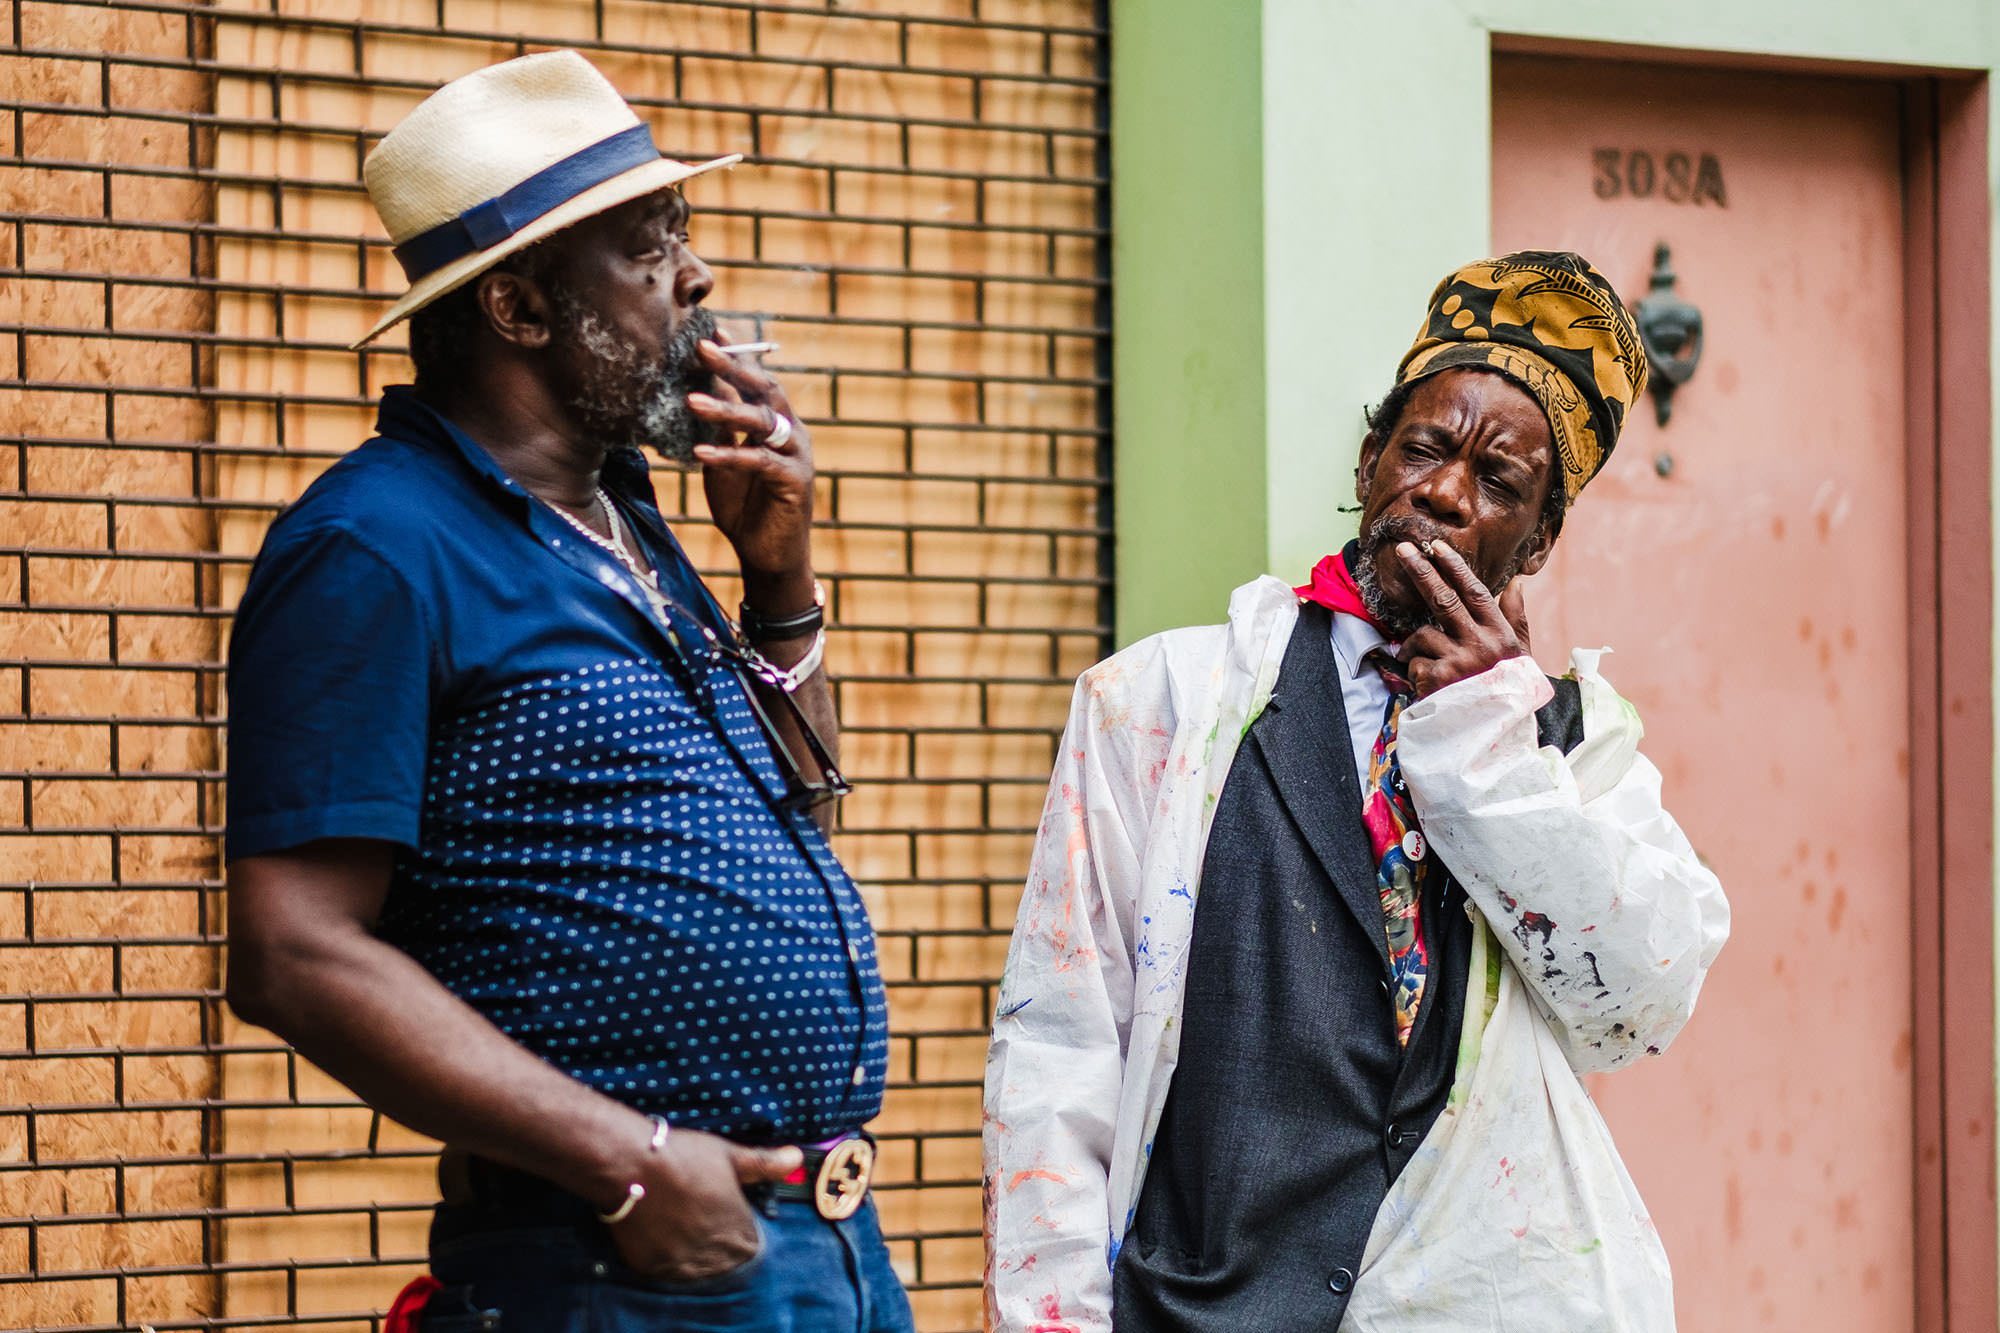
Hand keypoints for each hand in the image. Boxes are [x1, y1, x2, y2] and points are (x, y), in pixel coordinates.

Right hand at [606, 1127, 802, 1281]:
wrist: (630, 1162)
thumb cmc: (683, 1155)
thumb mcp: (729, 1155)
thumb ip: (764, 1164)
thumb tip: (796, 1158)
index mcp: (735, 1226)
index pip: (750, 1246)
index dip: (743, 1232)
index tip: (733, 1218)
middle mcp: (711, 1250)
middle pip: (727, 1262)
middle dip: (724, 1246)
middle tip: (708, 1222)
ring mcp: (680, 1260)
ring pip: (700, 1270)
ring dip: (700, 1257)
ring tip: (689, 1231)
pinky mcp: (652, 1265)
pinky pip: (670, 1273)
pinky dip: (672, 1261)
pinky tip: (668, 1239)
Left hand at [686, 336, 815, 608]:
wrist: (768, 555)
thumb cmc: (746, 506)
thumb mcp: (725, 461)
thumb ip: (718, 431)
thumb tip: (694, 393)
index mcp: (776, 422)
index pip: (757, 379)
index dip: (736, 355)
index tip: (709, 331)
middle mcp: (792, 431)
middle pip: (765, 389)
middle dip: (734, 367)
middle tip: (702, 347)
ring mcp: (796, 455)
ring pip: (761, 421)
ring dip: (726, 409)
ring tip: (691, 401)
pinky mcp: (794, 482)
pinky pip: (759, 461)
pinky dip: (729, 456)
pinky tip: (700, 455)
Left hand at [1394, 540, 1533, 696]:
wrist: (1498, 739)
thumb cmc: (1508, 693)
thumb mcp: (1520, 656)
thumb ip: (1516, 618)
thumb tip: (1516, 581)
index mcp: (1500, 635)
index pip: (1475, 592)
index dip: (1454, 567)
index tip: (1436, 547)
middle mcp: (1481, 644)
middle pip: (1444, 599)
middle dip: (1421, 570)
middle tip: (1402, 548)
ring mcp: (1458, 662)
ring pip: (1421, 635)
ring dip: (1415, 648)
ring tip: (1426, 665)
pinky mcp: (1437, 681)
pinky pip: (1413, 664)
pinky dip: (1416, 673)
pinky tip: (1430, 688)